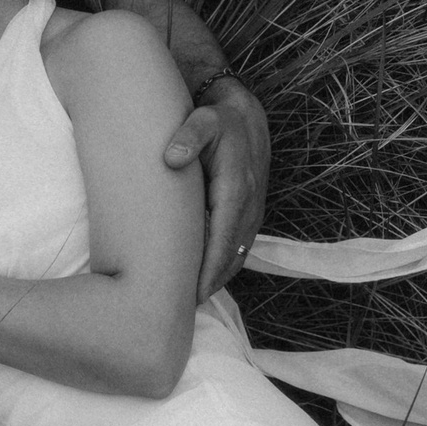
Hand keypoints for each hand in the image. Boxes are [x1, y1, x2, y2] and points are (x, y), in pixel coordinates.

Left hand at [163, 78, 270, 297]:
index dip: (209, 268)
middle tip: (183, 309)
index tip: (192, 293)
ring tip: (192, 302)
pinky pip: (240, 247)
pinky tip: (207, 281)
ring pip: (238, 254)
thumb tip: (172, 157)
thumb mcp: (203, 120)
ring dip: (219, 279)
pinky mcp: (251, 213)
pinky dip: (225, 266)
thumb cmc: (218, 120)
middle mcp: (250, 204)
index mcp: (237, 188)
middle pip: (231, 254)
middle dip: (211, 283)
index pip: (223, 238)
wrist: (245, 116)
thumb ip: (188, 135)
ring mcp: (254, 211)